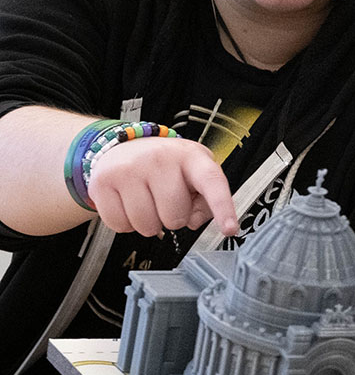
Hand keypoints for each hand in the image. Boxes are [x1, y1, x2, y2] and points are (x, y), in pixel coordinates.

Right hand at [87, 137, 238, 236]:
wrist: (122, 145)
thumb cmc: (164, 164)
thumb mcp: (193, 173)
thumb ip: (205, 200)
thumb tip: (194, 220)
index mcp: (190, 156)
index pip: (212, 182)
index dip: (223, 208)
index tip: (230, 228)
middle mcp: (160, 158)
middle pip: (175, 217)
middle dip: (173, 218)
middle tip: (166, 201)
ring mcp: (130, 168)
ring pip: (147, 226)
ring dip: (149, 223)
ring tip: (148, 201)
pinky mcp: (104, 182)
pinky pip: (120, 225)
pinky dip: (126, 223)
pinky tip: (129, 203)